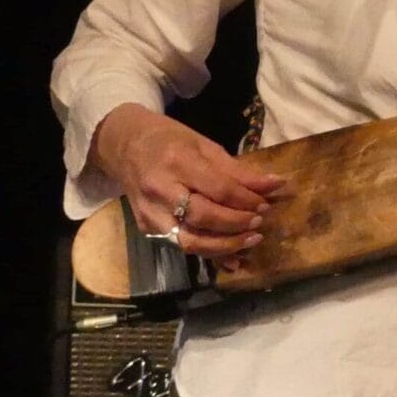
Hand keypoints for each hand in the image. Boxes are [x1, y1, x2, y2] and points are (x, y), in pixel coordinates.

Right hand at [91, 104, 283, 270]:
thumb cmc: (168, 140)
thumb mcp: (204, 145)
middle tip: (260, 223)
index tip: (267, 203)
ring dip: (225, 246)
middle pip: (204, 217)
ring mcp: (150, 213)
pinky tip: (231, 257)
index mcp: (177, 161)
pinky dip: (209, 255)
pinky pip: (181, 246)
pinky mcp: (146, 228)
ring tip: (250, 240)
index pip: (218, 189)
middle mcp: (160, 190)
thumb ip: (237, 171)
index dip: (246, 200)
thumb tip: (273, 185)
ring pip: (191, 242)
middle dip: (237, 224)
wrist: (123, 146)